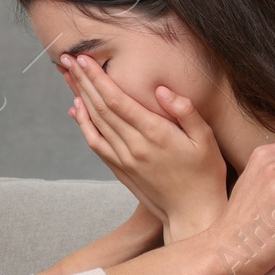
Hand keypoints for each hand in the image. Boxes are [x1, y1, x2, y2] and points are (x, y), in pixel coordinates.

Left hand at [62, 53, 226, 232]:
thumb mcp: (206, 140)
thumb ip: (186, 112)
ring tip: (68, 76)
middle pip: (100, 108)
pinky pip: (95, 143)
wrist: (192, 214)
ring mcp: (124, 159)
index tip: (85, 59)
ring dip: (79, 97)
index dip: (98, 78)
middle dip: (83, 81)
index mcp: (155, 135)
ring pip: (94, 123)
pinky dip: (83, 124)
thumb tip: (162, 90)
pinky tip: (77, 108)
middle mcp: (134, 147)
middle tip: (68, 59)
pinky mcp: (120, 169)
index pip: (118, 100)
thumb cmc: (205, 175)